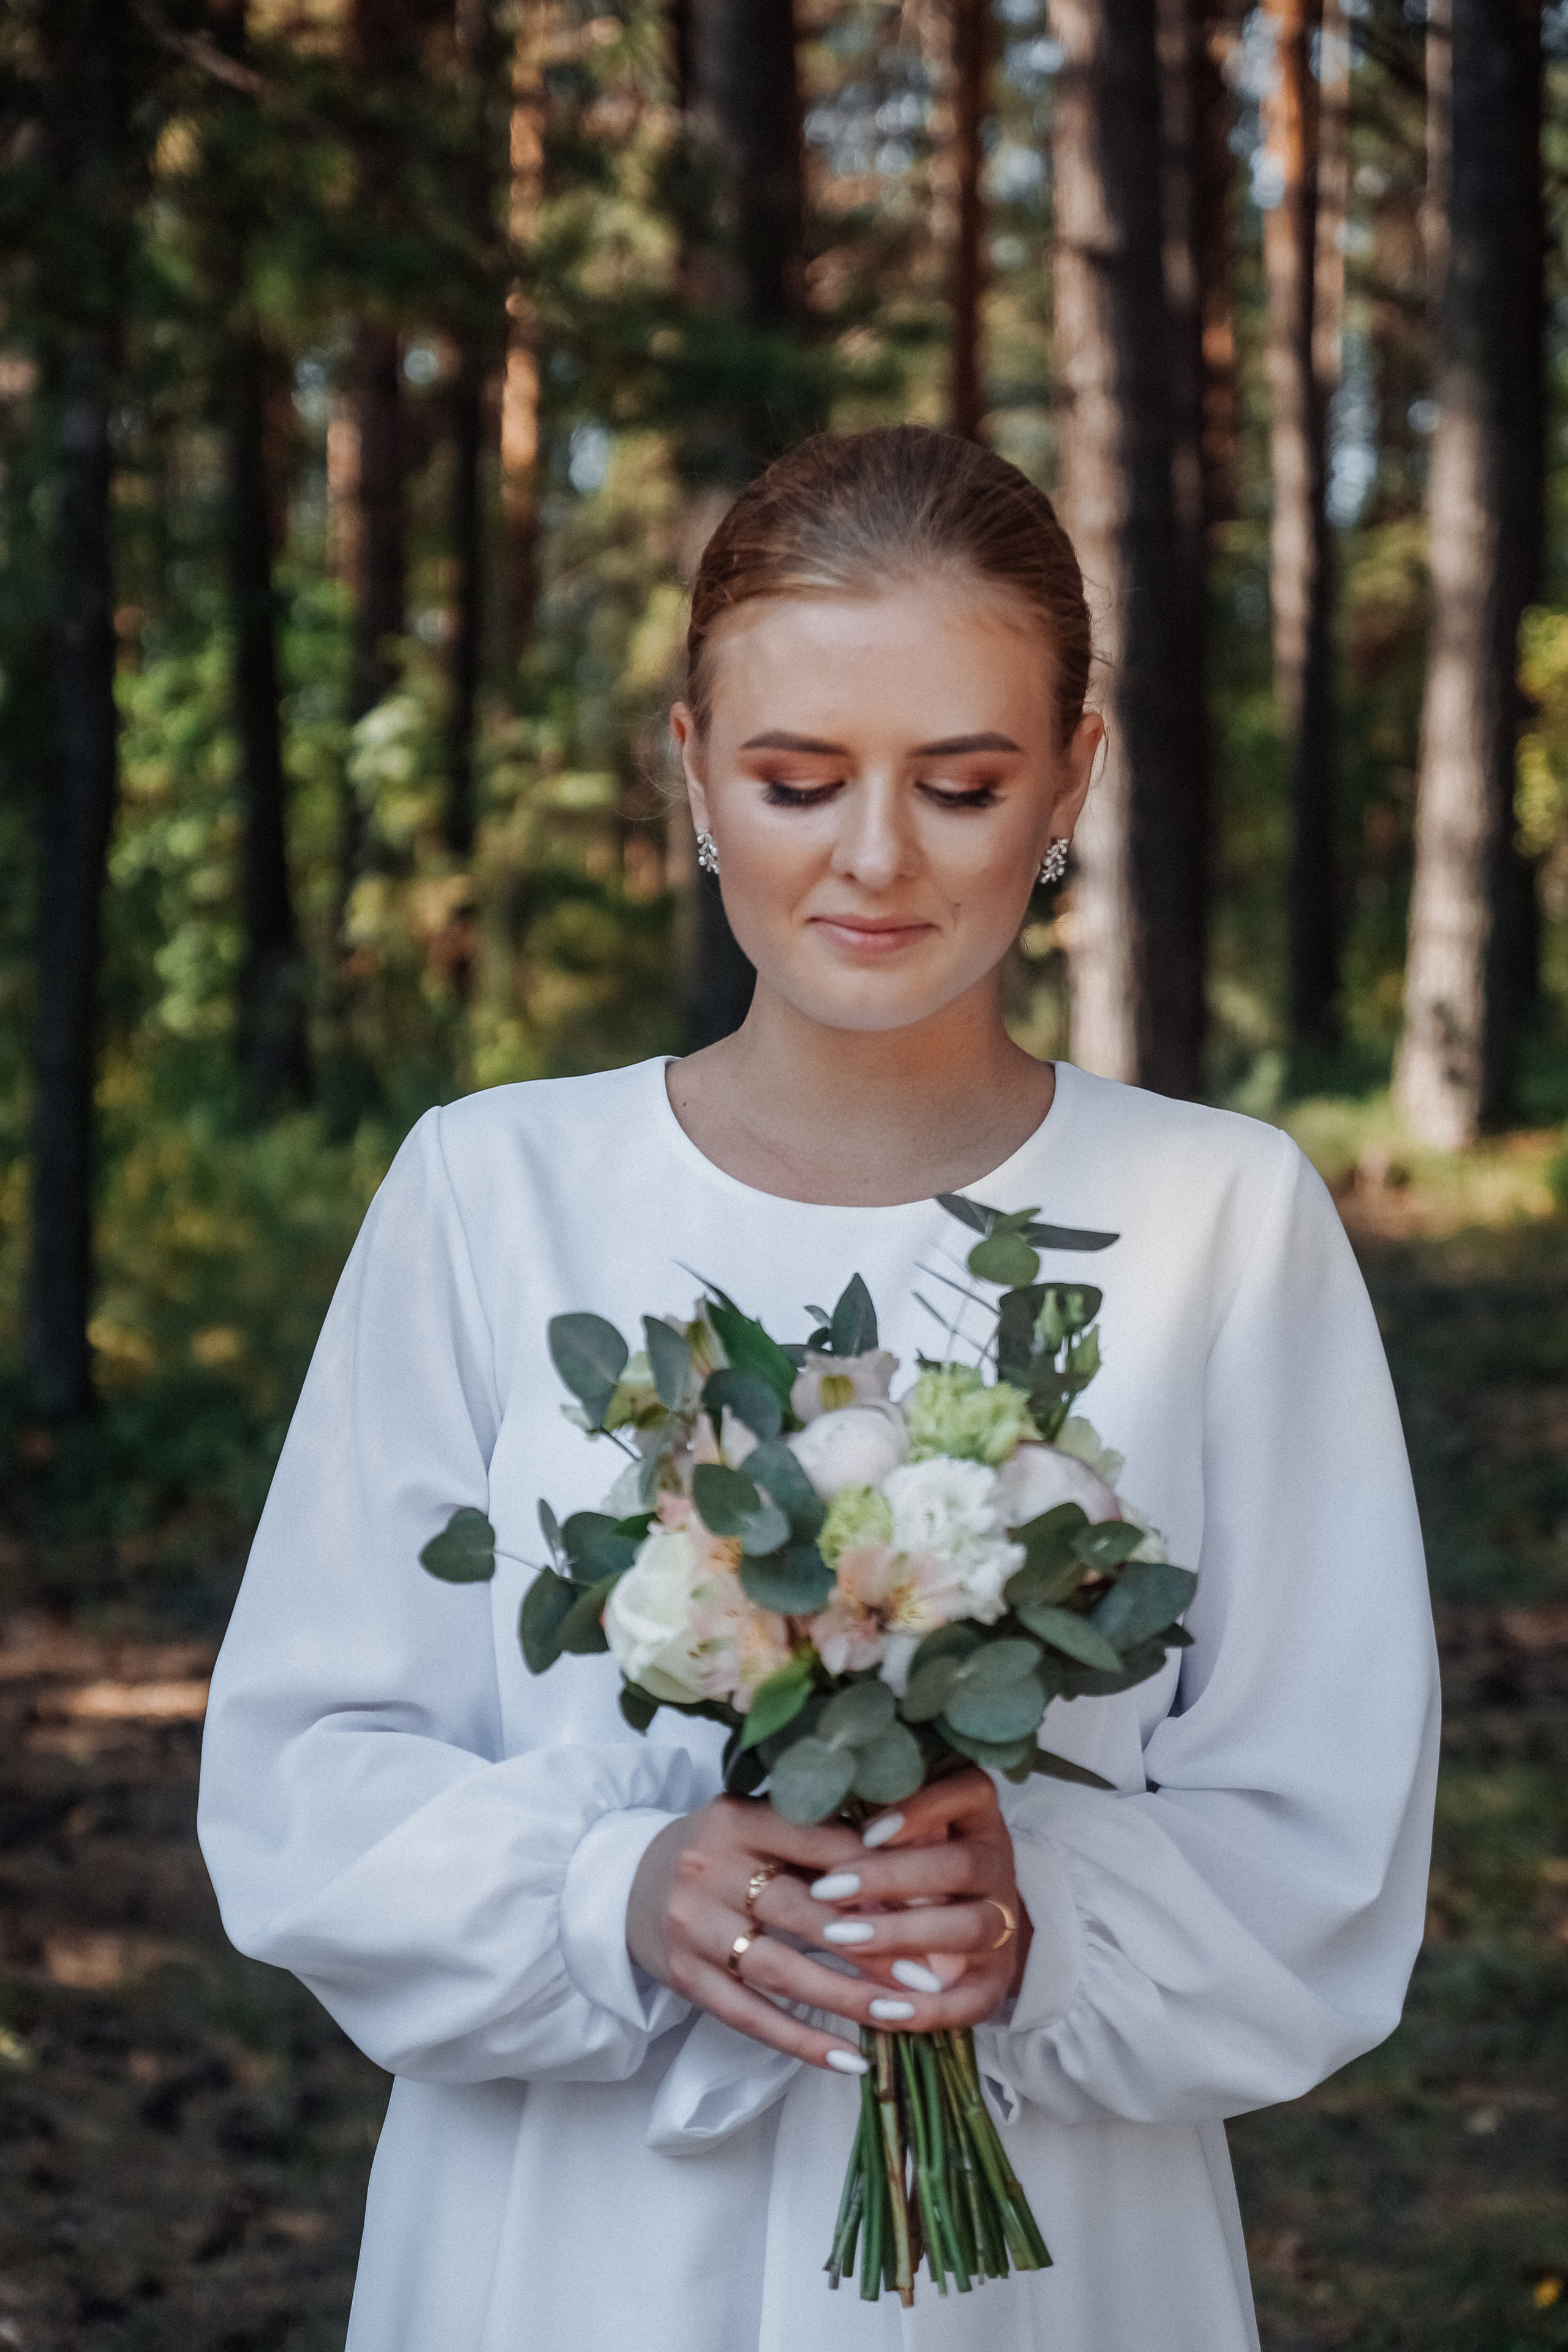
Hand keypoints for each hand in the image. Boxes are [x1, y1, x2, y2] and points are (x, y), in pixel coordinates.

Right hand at [626, 1769, 1030, 2074]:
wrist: (628, 1882)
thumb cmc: (721, 1850)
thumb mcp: (761, 1823)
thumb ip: (822, 1839)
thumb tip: (914, 1865)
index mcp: (735, 1817)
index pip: (818, 1843)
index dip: (877, 1874)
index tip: (933, 1903)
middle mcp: (708, 1869)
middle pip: (801, 1911)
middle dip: (872, 1945)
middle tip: (929, 1974)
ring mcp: (691, 1927)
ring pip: (780, 1970)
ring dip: (846, 1998)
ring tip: (901, 2015)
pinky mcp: (684, 1977)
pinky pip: (750, 2017)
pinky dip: (801, 2040)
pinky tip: (849, 2059)